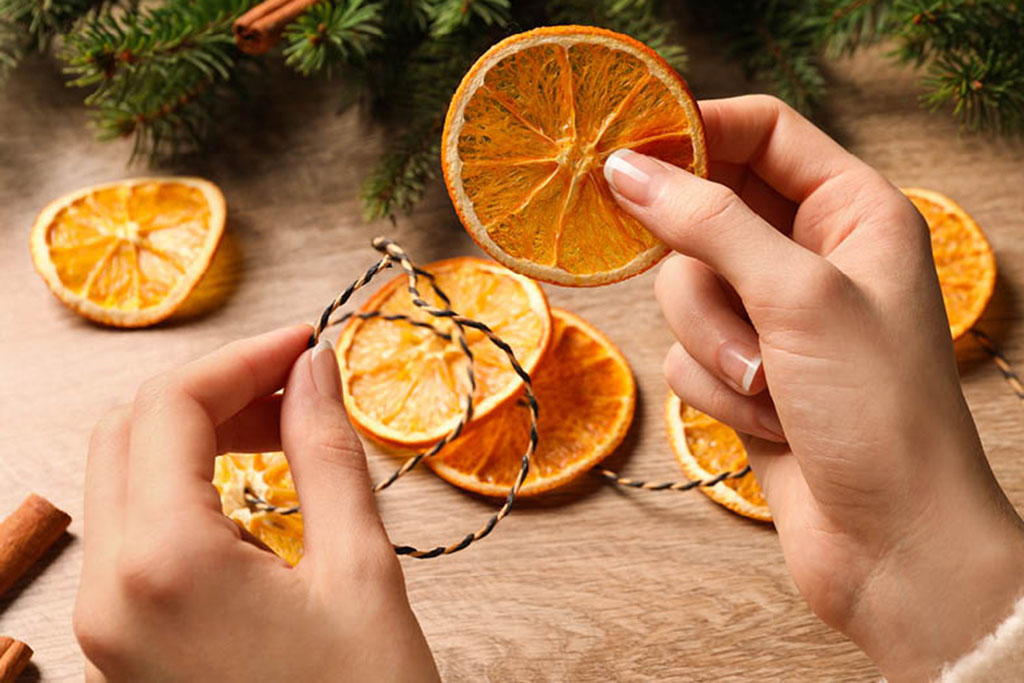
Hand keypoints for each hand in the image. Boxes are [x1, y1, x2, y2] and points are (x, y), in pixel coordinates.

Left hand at [73, 325, 438, 681]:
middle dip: (215, 390)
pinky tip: (251, 490)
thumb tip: (313, 372)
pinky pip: (133, 530)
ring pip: (124, 478)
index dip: (243, 359)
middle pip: (131, 432)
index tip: (305, 345)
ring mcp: (108, 625)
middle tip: (295, 386)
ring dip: (197, 435)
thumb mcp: (359, 572)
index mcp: (164, 567)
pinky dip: (186, 486)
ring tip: (280, 431)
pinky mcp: (125, 644)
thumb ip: (326, 455)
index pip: (170, 408)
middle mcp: (111, 594)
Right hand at [604, 95, 1023, 679]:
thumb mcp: (798, 297)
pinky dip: (714, 389)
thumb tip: (629, 169)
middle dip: (707, 276)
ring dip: (715, 346)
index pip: (760, 133)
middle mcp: (810, 256)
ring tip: (770, 388)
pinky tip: (768, 423)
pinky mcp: (743, 372)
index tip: (626, 156)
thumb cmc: (879, 411)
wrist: (893, 544)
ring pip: (684, 291)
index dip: (695, 134)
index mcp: (851, 212)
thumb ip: (708, 222)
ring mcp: (773, 317)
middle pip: (705, 215)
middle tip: (735, 310)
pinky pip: (684, 351)